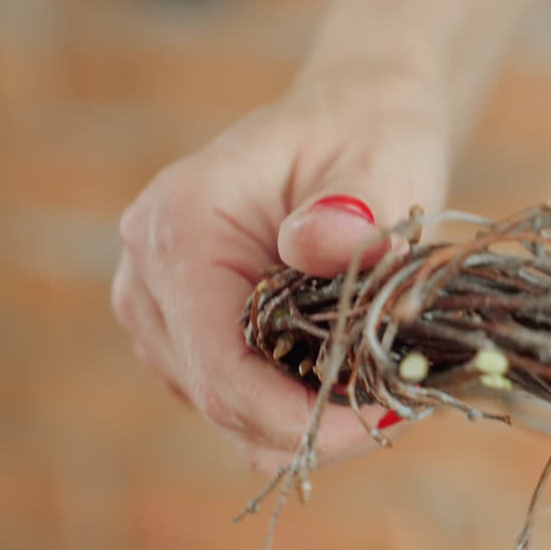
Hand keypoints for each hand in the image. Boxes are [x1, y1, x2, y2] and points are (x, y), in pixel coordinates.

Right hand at [112, 72, 449, 473]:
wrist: (349, 125)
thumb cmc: (365, 136)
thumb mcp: (379, 162)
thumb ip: (353, 207)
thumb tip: (318, 245)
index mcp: (180, 229)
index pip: (218, 364)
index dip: (294, 415)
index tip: (380, 419)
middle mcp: (149, 278)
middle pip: (222, 401)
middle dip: (314, 424)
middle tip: (401, 403)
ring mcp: (161, 316)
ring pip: (231, 416)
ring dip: (310, 420)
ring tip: (383, 383)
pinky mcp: (188, 341)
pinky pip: (240, 406)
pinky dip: (299, 409)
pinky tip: (355, 380)